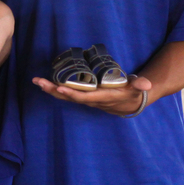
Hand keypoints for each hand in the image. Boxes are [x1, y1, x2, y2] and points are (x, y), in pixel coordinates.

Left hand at [32, 74, 151, 115]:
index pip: (84, 97)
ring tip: (37, 81)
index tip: (59, 87)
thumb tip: (146, 85)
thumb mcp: (138, 88)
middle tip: (40, 82)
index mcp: (102, 98)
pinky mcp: (84, 96)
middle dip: (54, 90)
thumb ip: (141, 85)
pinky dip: (56, 89)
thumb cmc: (133, 92)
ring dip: (50, 89)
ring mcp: (86, 99)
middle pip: (69, 97)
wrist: (131, 103)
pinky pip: (68, 93)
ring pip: (66, 96)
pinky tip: (45, 82)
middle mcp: (91, 100)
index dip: (71, 93)